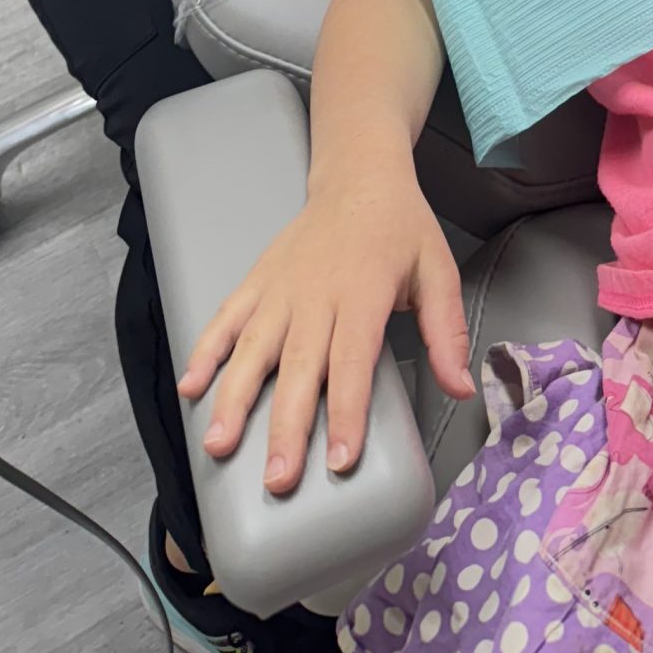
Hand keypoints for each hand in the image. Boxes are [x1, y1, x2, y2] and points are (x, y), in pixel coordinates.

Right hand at [179, 158, 473, 491]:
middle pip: (298, 367)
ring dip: (233, 398)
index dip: (346, 412)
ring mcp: (281, 288)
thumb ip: (447, 332)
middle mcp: (316, 293)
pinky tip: (190, 387)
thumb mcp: (438, 270)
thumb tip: (462, 387)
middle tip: (278, 478)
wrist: (359, 174)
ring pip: (252, 348)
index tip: (340, 460)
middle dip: (286, 426)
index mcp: (363, 292)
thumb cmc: (400, 227)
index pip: (352, 362)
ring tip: (218, 444)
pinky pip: (226, 317)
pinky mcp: (258, 281)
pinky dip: (205, 350)